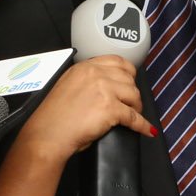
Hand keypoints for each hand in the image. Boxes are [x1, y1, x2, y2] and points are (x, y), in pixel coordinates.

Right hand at [16, 57, 155, 161]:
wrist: (48, 134)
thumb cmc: (53, 116)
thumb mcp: (67, 85)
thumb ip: (85, 80)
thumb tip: (103, 86)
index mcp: (85, 67)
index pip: (117, 61)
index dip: (128, 73)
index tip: (130, 80)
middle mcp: (96, 74)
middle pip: (128, 78)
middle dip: (132, 92)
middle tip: (131, 102)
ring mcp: (105, 90)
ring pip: (134, 95)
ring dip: (136, 106)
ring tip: (133, 114)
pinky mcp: (111, 109)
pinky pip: (135, 117)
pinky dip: (143, 125)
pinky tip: (147, 130)